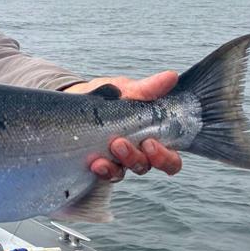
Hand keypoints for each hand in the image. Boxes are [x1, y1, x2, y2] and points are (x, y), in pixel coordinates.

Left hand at [64, 71, 182, 181]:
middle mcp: (139, 152)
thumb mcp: (127, 90)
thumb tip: (171, 76)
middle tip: (123, 143)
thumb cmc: (110, 96)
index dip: (165, 157)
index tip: (150, 142)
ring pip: (127, 170)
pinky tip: (96, 163)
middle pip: (149, 166)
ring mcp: (120, 160)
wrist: (78, 99)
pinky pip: (107, 174)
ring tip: (112, 145)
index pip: (170, 158)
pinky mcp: (101, 164)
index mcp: (152, 136)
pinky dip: (103, 170)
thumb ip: (148, 89)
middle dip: (139, 158)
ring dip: (121, 160)